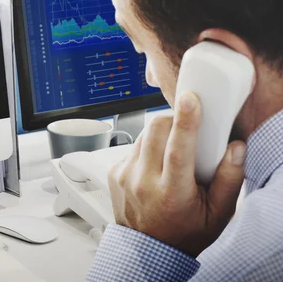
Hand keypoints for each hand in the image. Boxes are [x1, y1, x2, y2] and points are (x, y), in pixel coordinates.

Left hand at [108, 92, 246, 256]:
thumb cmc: (184, 232)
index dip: (185, 121)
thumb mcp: (217, 214)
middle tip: (185, 128)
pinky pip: (133, 146)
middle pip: (155, 130)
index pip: (177, 149)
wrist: (148, 250)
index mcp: (172, 193)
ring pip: (143, 134)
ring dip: (160, 134)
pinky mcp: (115, 172)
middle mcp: (143, 182)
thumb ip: (229, 180)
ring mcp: (125, 176)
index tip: (191, 100)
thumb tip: (235, 148)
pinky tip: (156, 165)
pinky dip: (147, 147)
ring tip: (171, 153)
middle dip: (173, 119)